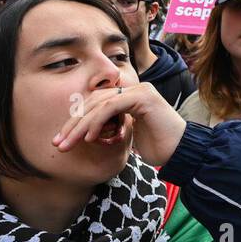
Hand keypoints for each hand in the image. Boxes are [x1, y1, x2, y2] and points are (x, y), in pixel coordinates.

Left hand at [53, 82, 185, 165]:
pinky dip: (97, 121)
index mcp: (128, 96)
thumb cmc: (159, 147)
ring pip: (99, 103)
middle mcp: (133, 89)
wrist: (182, 152)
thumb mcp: (129, 135)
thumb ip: (112, 127)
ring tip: (67, 144)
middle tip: (58, 143)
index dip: (75, 121)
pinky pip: (111, 106)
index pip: (94, 103)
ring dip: (79, 126)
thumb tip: (87, 132)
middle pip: (93, 101)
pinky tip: (90, 138)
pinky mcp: (143, 97)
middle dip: (72, 124)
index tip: (61, 140)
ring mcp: (139, 91)